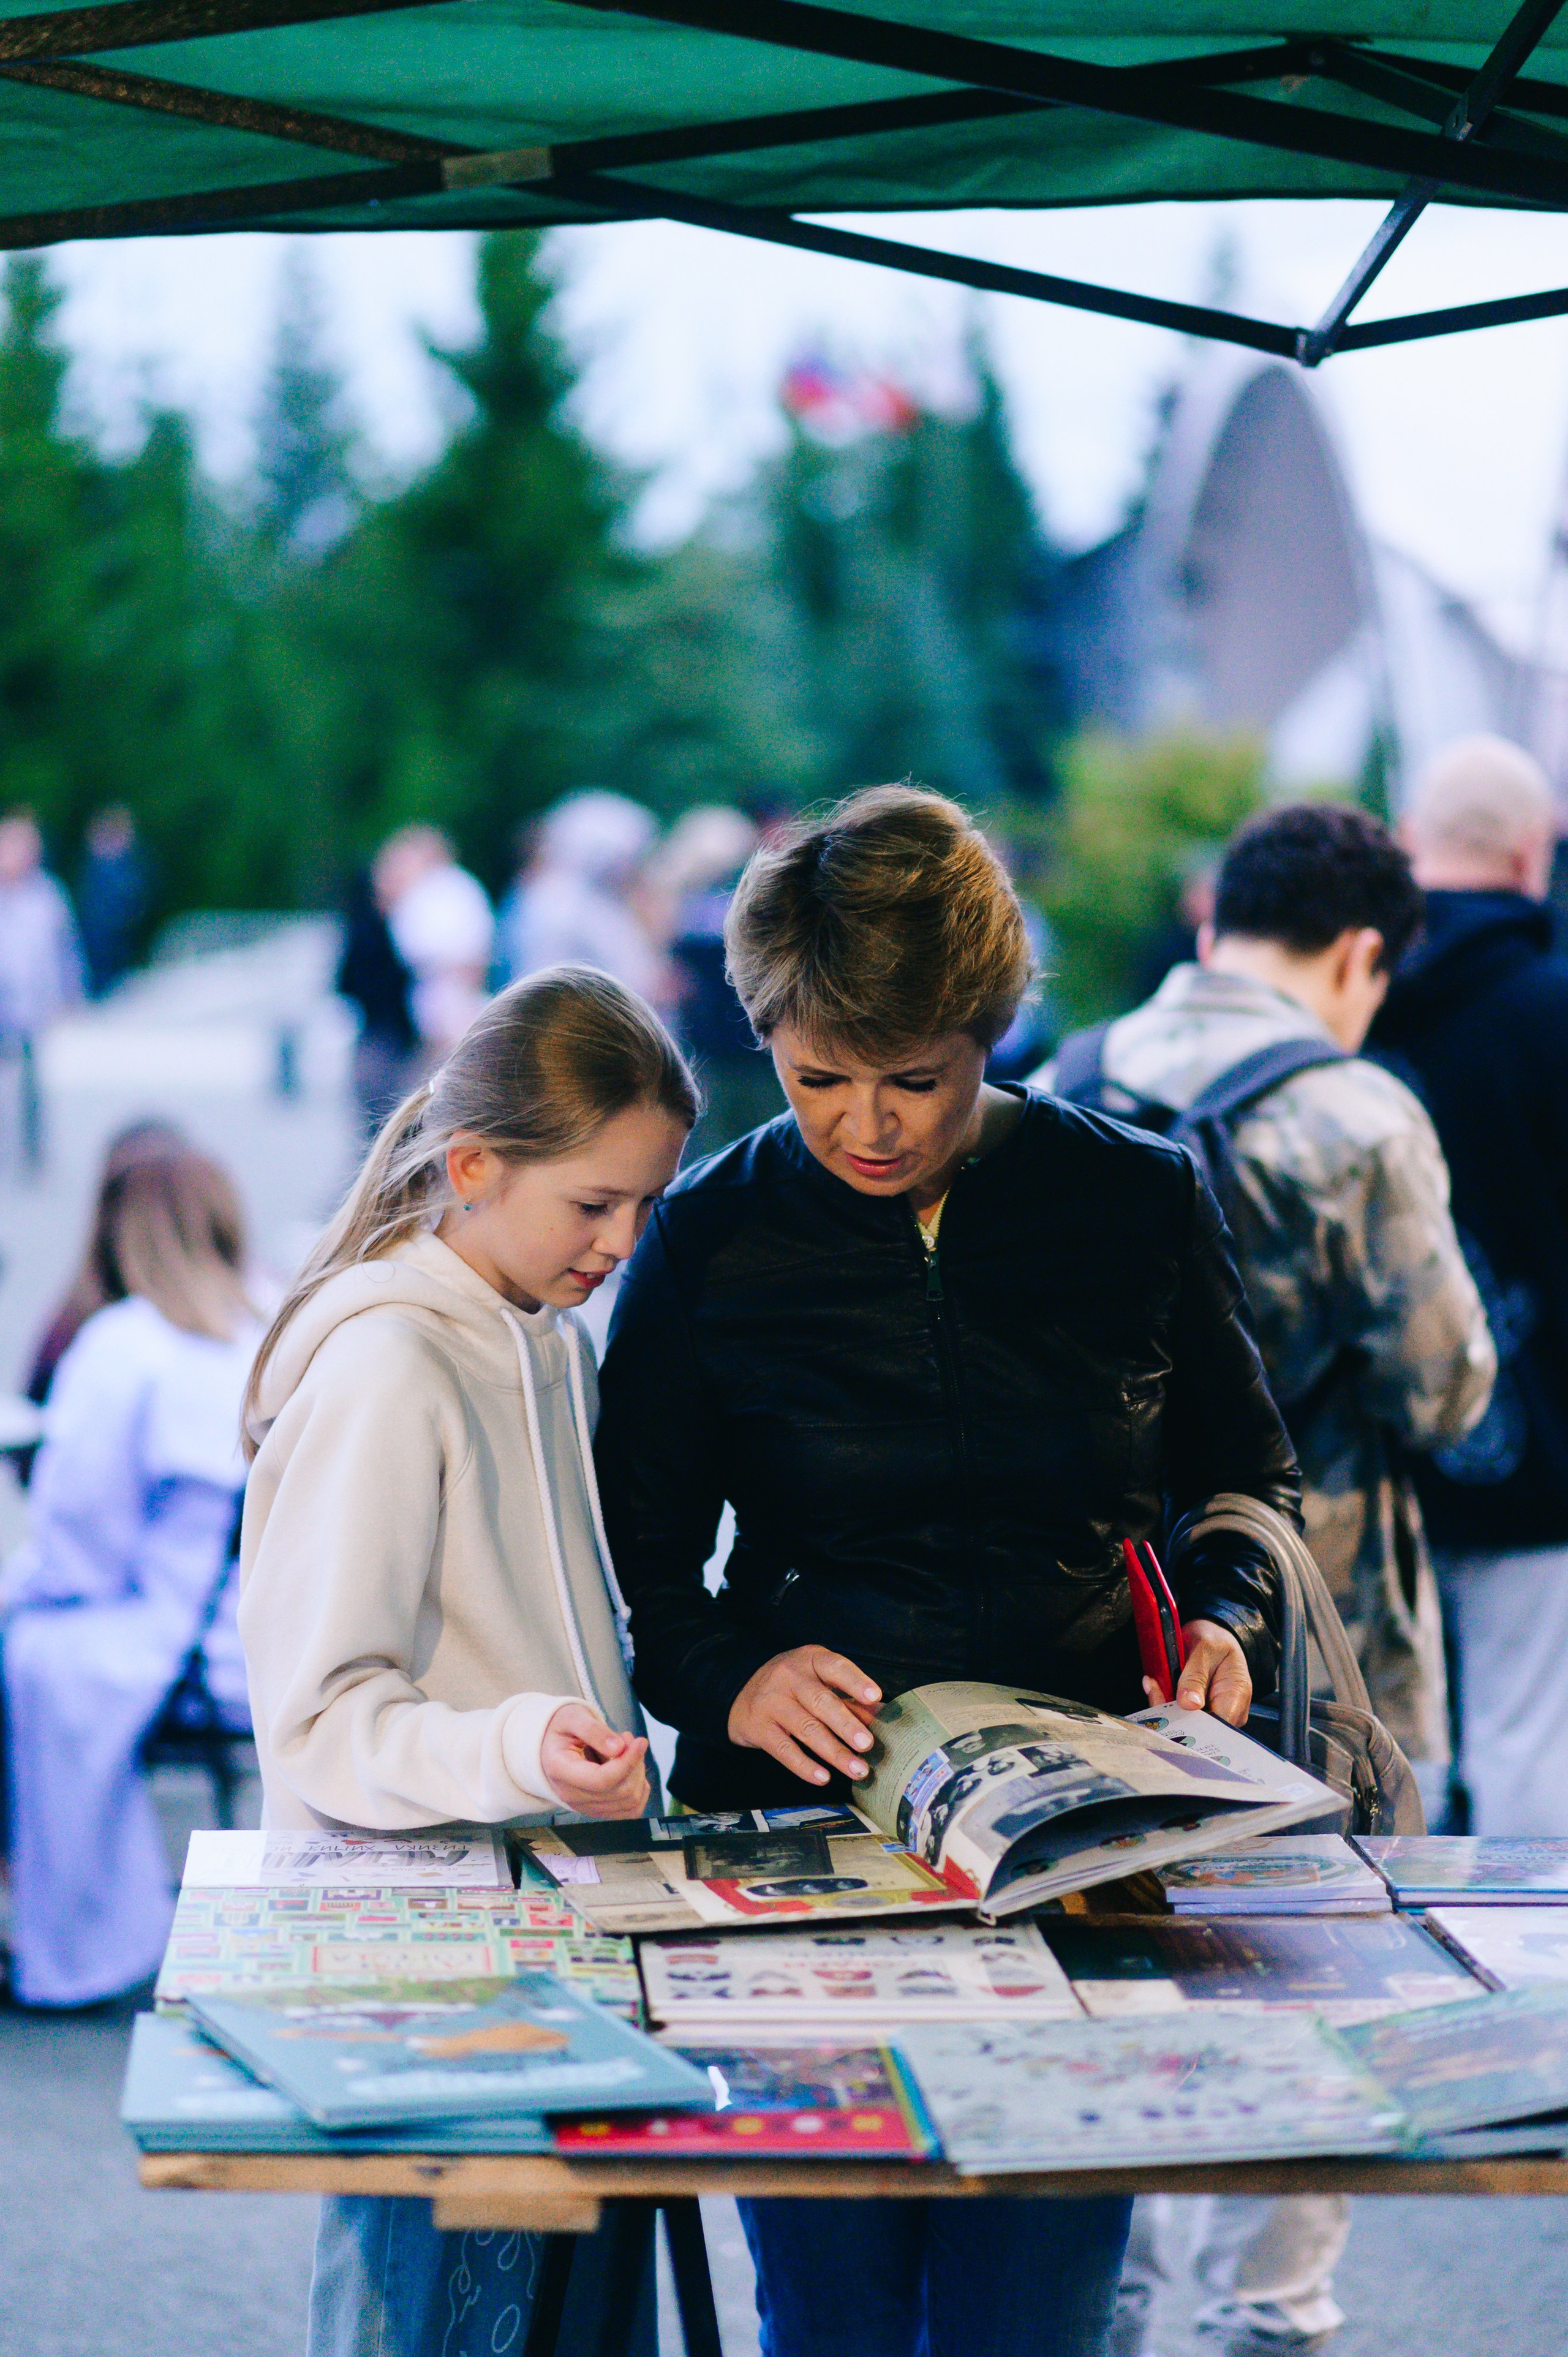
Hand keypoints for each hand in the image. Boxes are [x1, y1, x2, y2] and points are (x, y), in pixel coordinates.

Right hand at [541, 1703, 649, 1817]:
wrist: (550, 1745)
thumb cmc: (561, 1729)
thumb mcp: (573, 1717)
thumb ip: (594, 1731)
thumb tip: (618, 1748)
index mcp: (560, 1770)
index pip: (601, 1780)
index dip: (627, 1762)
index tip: (640, 1742)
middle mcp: (570, 1795)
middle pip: (619, 1792)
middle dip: (635, 1763)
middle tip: (629, 1739)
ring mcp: (584, 1806)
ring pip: (629, 1803)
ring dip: (638, 1775)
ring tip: (628, 1751)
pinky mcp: (597, 1809)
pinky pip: (630, 1811)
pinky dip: (639, 1790)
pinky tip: (632, 1770)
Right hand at [727, 1646, 882, 1786]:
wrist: (738, 1693)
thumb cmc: (791, 1687)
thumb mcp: (817, 1681)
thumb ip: (848, 1698)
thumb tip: (881, 1715)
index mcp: (810, 1660)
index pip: (835, 1667)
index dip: (855, 1682)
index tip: (874, 1697)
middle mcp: (789, 1677)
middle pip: (821, 1702)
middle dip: (846, 1725)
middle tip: (867, 1744)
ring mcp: (771, 1702)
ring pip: (807, 1729)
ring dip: (834, 1752)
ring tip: (857, 1769)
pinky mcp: (758, 1728)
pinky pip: (784, 1750)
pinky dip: (804, 1766)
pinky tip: (823, 1778)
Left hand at [1143, 1618, 1250, 1725]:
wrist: (1213, 1636)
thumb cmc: (1215, 1640)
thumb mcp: (1205, 1648)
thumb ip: (1196, 1676)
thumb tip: (1189, 1704)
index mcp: (1236, 1695)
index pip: (1216, 1726)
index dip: (1192, 1726)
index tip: (1168, 1711)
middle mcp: (1227, 1711)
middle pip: (1198, 1728)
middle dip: (1171, 1713)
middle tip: (1154, 1690)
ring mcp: (1211, 1712)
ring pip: (1184, 1722)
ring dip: (1164, 1706)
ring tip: (1153, 1685)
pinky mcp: (1196, 1710)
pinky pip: (1178, 1714)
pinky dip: (1164, 1702)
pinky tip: (1154, 1686)